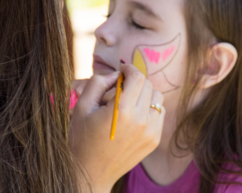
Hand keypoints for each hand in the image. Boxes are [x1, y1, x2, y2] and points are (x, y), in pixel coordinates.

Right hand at [69, 64, 164, 192]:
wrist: (91, 173)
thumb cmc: (82, 139)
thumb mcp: (82, 107)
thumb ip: (98, 83)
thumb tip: (116, 75)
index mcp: (122, 111)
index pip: (137, 77)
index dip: (129, 69)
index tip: (122, 70)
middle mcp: (141, 120)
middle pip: (148, 85)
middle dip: (135, 81)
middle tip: (121, 88)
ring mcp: (150, 132)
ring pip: (157, 98)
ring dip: (144, 94)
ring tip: (129, 101)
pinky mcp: (154, 140)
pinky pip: (160, 113)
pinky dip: (150, 108)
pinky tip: (135, 114)